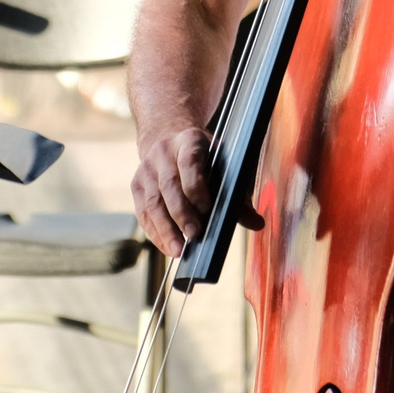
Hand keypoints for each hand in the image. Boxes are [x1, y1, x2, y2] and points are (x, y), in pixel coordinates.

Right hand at [130, 126, 257, 256]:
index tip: (207, 209)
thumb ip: (238, 193)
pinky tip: (167, 247)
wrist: (169, 142)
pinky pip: (143, 213)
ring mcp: (146, 168)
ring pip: (153, 202)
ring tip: (179, 251)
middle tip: (195, 235)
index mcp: (189, 141)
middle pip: (169, 185)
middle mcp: (163, 152)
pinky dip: (156, 233)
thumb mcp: (223, 164)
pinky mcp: (136, 185)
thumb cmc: (203, 159)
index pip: (190, 163)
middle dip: (182, 213)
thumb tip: (257, 223)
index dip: (197, 187)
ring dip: (166, 229)